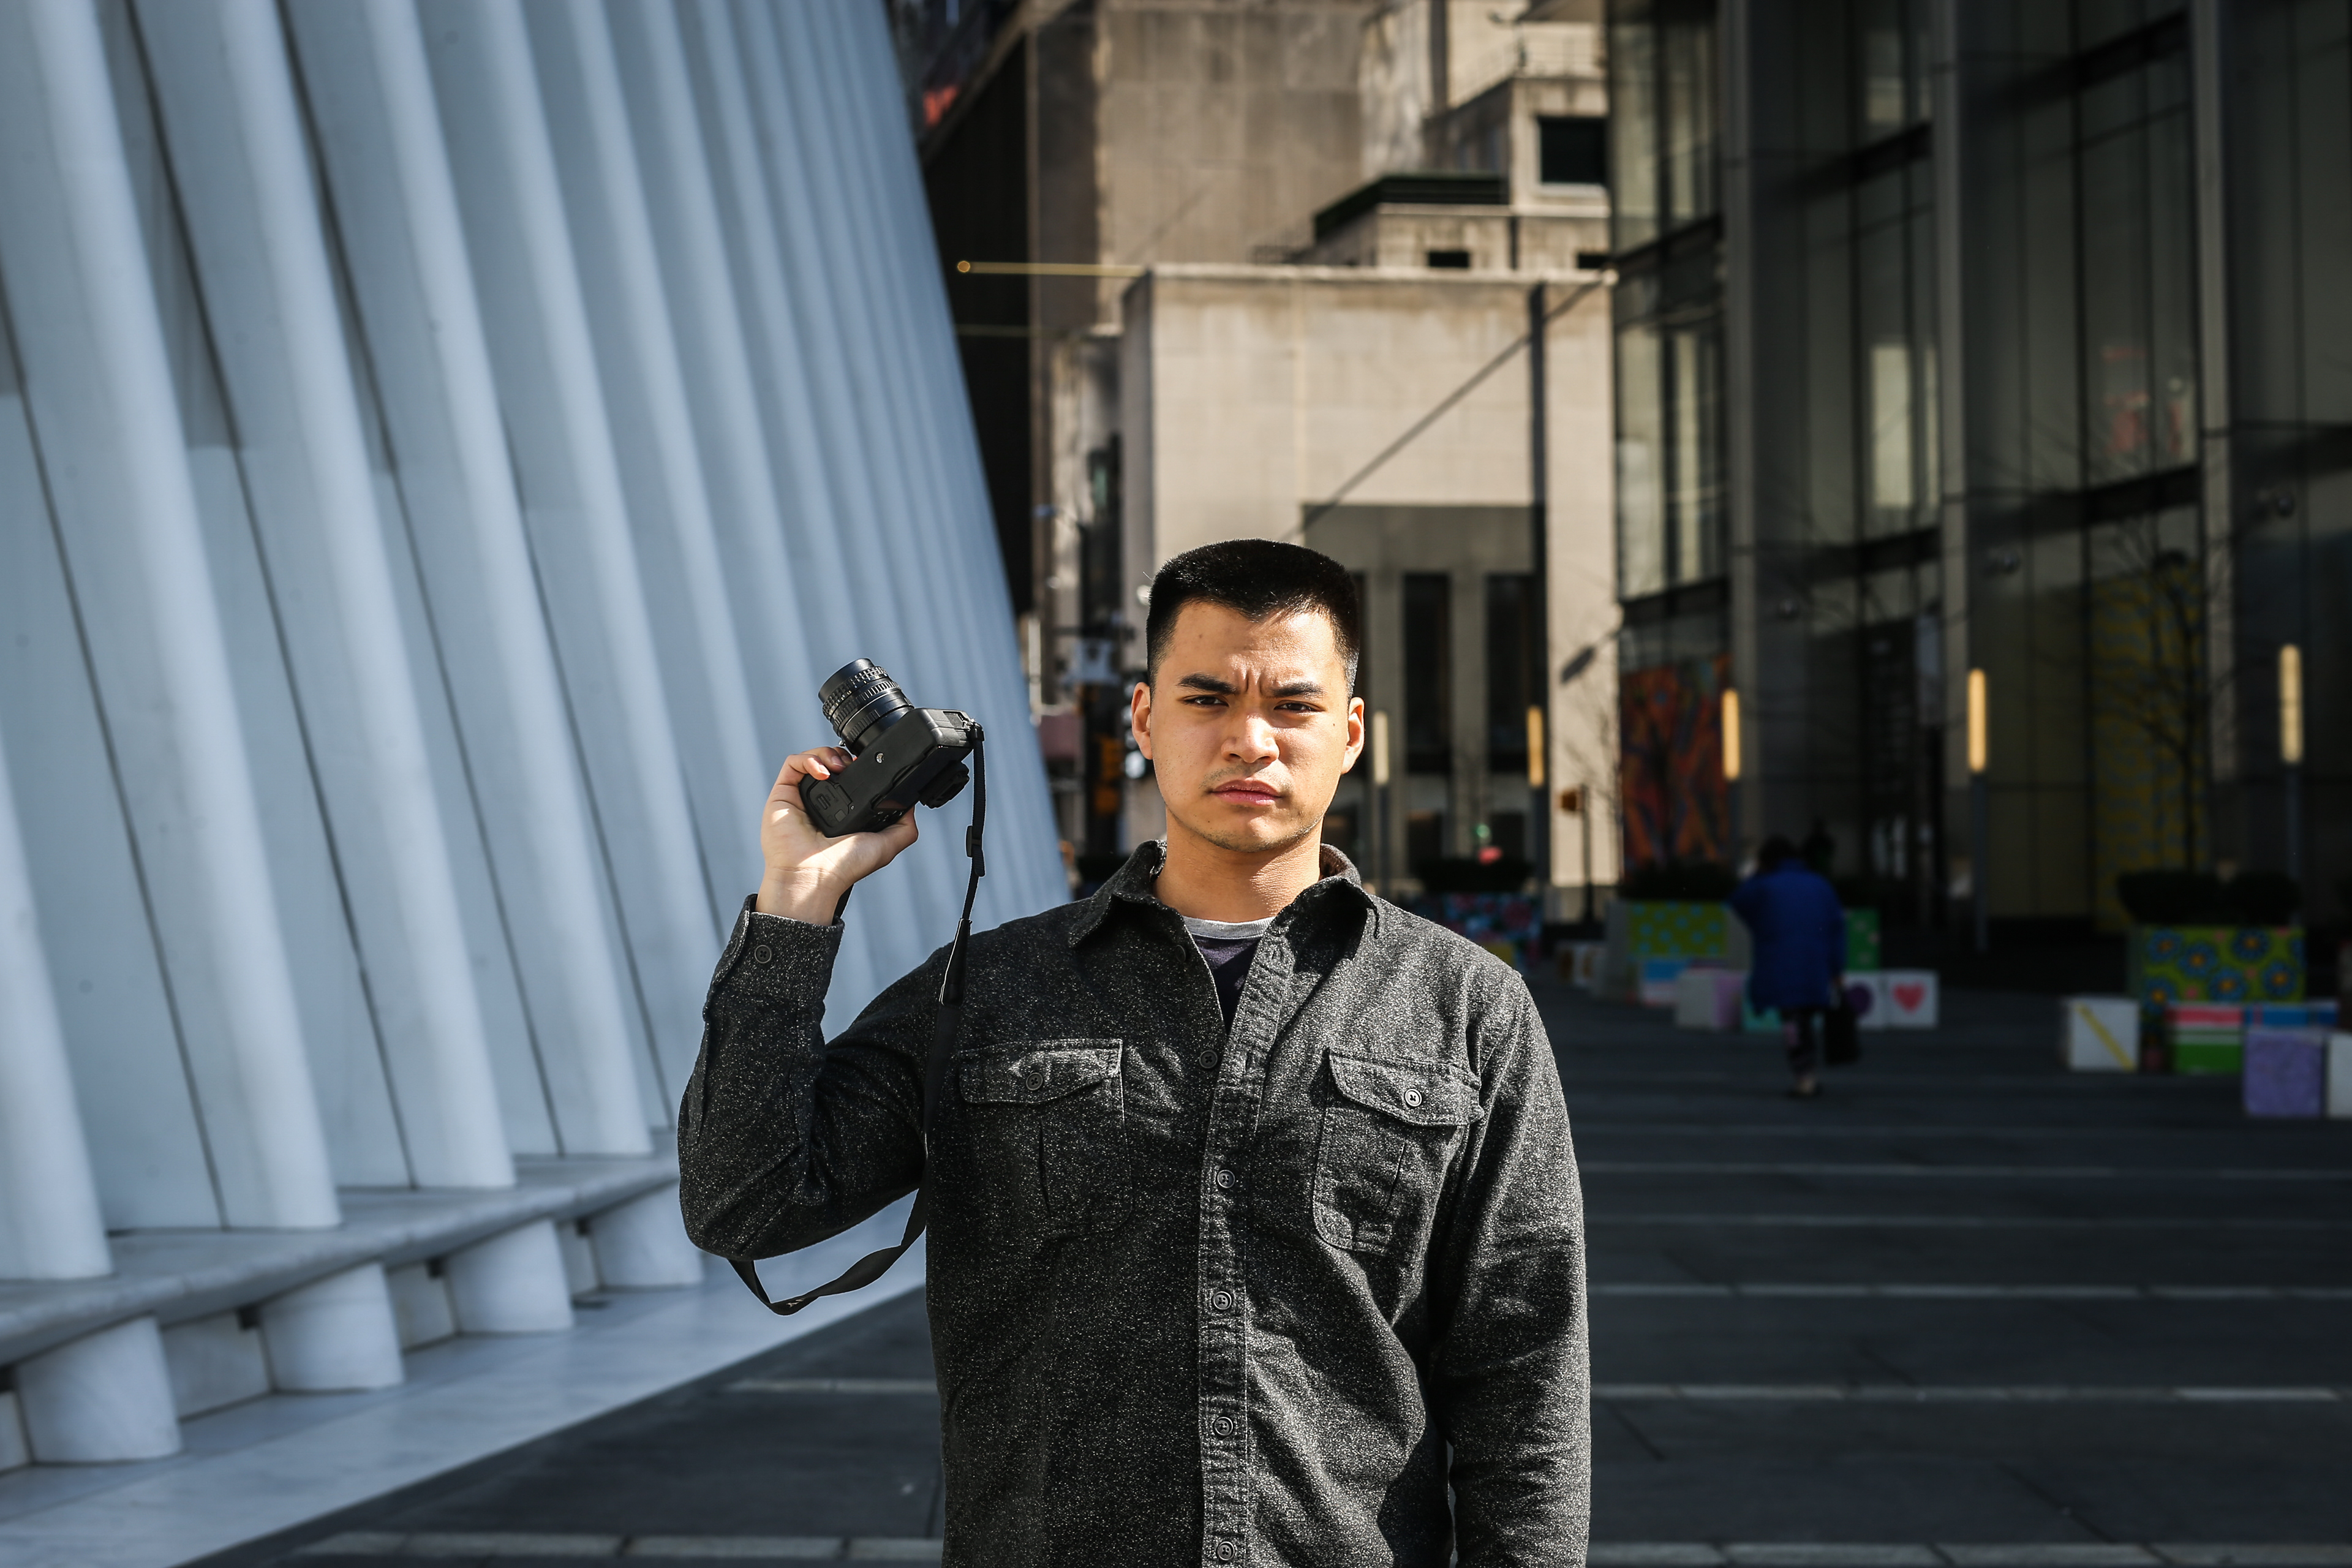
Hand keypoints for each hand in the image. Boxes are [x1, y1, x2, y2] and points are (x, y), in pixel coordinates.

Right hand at [755, 747, 918, 923]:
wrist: (814, 876)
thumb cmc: (843, 867)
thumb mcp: (886, 846)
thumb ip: (904, 827)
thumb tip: (910, 804)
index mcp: (841, 812)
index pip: (849, 777)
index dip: (858, 765)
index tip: (867, 765)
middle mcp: (820, 803)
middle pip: (830, 762)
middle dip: (844, 756)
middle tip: (853, 764)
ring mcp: (800, 797)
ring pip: (812, 757)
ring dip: (828, 753)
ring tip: (840, 766)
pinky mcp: (783, 794)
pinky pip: (793, 763)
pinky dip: (810, 759)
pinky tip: (824, 771)